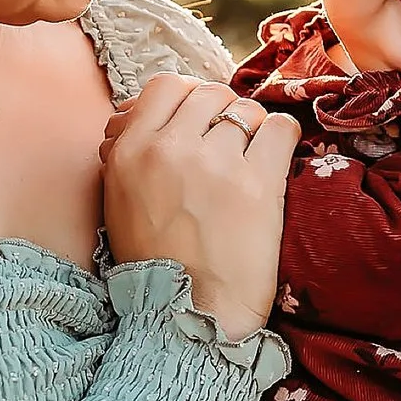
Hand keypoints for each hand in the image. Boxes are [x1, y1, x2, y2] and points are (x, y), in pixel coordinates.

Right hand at [99, 73, 300, 342]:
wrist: (191, 314)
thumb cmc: (157, 262)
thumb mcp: (119, 200)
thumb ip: (127, 151)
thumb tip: (133, 113)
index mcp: (130, 152)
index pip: (166, 86)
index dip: (188, 98)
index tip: (200, 120)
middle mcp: (169, 150)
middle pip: (210, 94)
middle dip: (222, 114)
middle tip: (229, 146)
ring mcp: (215, 164)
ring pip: (246, 110)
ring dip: (252, 131)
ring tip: (250, 162)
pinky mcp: (257, 184)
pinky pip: (281, 128)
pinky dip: (281, 139)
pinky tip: (274, 162)